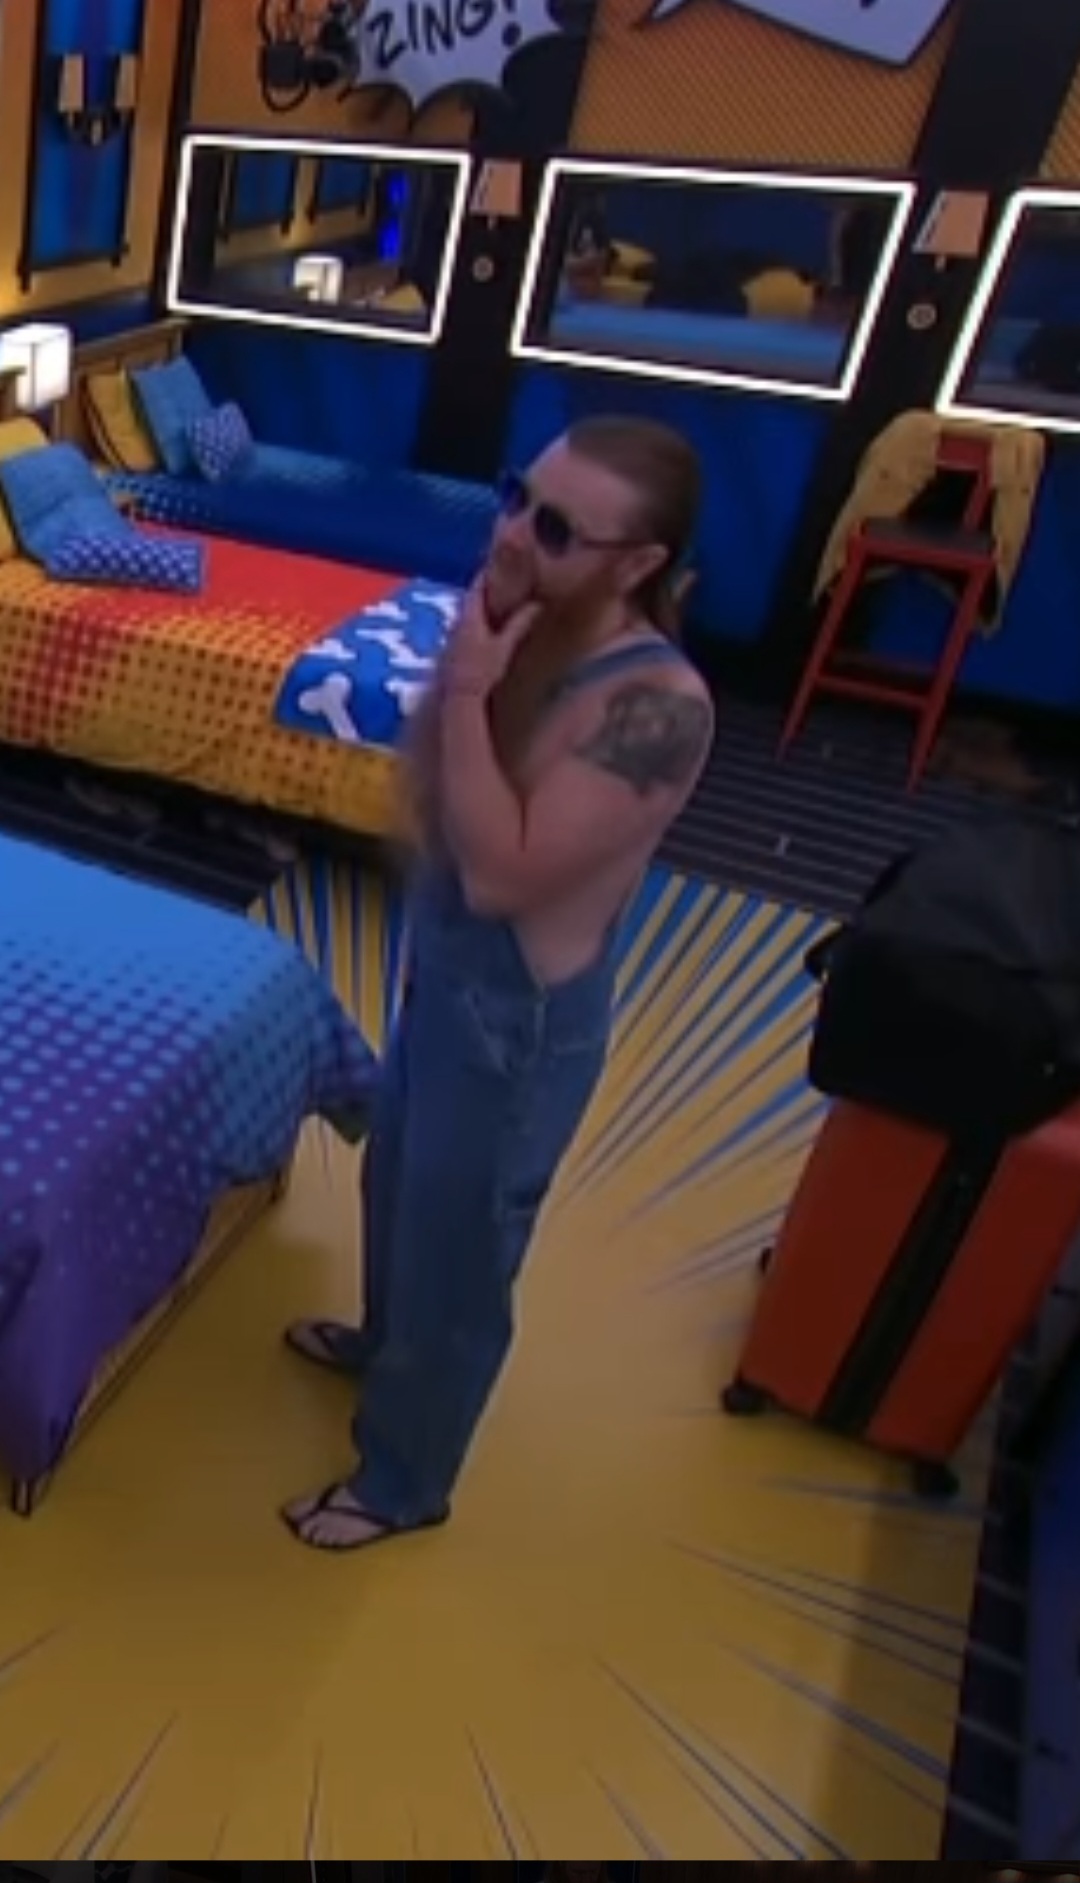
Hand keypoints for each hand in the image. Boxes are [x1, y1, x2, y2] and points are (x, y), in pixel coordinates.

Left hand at [442, 579, 540, 699]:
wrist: (460, 695)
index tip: (498, 564)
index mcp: (470, 616)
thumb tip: (536, 605)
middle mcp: (458, 622)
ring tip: (496, 603)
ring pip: (467, 613)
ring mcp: (453, 635)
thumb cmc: (482, 670)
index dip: (487, 574)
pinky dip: (476, 621)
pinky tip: (485, 629)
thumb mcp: (504, 646)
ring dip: (480, 607)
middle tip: (501, 581)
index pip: (477, 586)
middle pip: (471, 599)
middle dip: (485, 589)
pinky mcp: (452, 649)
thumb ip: (519, 624)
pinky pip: (465, 627)